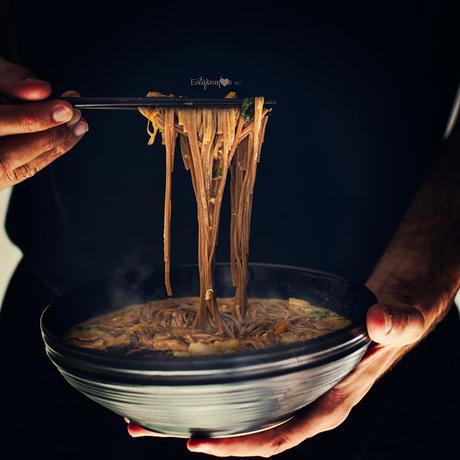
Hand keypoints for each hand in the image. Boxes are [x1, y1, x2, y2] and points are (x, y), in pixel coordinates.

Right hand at [0, 56, 87, 189]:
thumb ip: (4, 77)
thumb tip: (41, 91)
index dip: (32, 118)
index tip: (64, 107)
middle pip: (6, 158)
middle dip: (48, 137)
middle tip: (76, 118)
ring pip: (12, 170)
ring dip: (50, 149)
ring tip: (76, 128)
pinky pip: (13, 172)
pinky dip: (39, 156)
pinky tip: (59, 140)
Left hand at [125, 302, 425, 456]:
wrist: (388, 318)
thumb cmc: (394, 325)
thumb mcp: (399, 322)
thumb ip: (394, 325)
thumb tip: (379, 324)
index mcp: (329, 403)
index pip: (282, 437)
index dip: (241, 447)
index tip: (199, 444)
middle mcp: (305, 404)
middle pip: (249, 434)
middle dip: (199, 436)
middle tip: (143, 426)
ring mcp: (291, 391)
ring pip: (242, 414)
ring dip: (197, 414)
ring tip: (145, 412)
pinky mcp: (283, 374)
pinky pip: (246, 391)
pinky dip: (217, 393)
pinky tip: (189, 383)